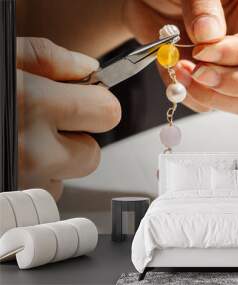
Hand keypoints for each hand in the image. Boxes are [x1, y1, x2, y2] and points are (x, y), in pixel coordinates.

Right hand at [17, 37, 120, 199]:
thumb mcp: (6, 59)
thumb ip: (49, 58)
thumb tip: (91, 69)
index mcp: (33, 105)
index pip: (108, 113)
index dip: (99, 104)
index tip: (86, 100)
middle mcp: (32, 153)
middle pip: (93, 156)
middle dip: (78, 139)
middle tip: (47, 125)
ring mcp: (23, 184)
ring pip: (68, 178)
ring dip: (55, 161)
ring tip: (25, 141)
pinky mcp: (15, 202)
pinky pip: (45, 193)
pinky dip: (38, 177)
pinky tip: (19, 158)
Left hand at [124, 0, 237, 114]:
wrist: (147, 0)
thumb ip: (203, 6)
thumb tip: (209, 36)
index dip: (236, 54)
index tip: (202, 50)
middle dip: (235, 84)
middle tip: (200, 73)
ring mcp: (231, 68)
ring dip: (211, 96)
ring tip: (181, 72)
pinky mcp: (209, 83)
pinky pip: (209, 105)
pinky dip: (189, 96)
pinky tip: (174, 73)